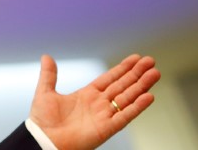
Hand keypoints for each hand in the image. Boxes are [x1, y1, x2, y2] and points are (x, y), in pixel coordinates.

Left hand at [30, 54, 160, 149]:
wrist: (43, 140)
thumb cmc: (43, 121)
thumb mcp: (45, 92)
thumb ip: (49, 75)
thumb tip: (46, 56)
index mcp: (86, 95)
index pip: (109, 78)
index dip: (122, 68)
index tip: (136, 58)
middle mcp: (98, 104)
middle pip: (122, 86)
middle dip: (137, 73)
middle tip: (151, 61)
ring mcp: (104, 116)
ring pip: (128, 98)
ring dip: (141, 86)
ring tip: (155, 74)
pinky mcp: (107, 128)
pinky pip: (125, 116)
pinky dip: (137, 107)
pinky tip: (148, 96)